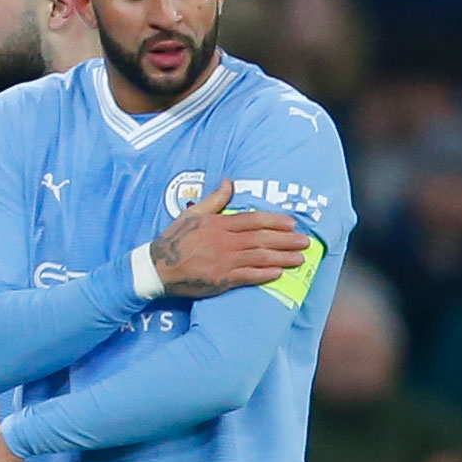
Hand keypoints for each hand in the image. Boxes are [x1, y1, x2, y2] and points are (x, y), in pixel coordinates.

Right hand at [150, 180, 308, 297]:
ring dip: (282, 258)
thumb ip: (214, 200)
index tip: (292, 223)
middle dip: (286, 240)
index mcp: (219, 225)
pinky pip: (247, 276)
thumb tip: (229, 182)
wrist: (156, 268)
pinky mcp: (221, 279)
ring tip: (299, 258)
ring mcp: (223, 261)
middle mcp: (224, 242)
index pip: (253, 220)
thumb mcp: (192, 214)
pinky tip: (278, 273)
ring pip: (259, 257)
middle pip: (261, 239)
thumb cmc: (173, 240)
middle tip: (305, 242)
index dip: (275, 221)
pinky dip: (264, 274)